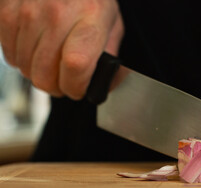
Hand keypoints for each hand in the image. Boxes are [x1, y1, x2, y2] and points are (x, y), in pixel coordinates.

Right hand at [0, 0, 123, 98]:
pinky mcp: (8, 9)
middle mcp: (58, 14)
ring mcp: (29, 10)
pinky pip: (8, 52)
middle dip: (56, 87)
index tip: (78, 89)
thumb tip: (103, 86)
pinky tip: (35, 50)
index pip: (75, 66)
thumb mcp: (113, 24)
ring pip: (24, 67)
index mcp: (90, 19)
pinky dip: (21, 59)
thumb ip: (110, 57)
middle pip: (44, 73)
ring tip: (51, 63)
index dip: (75, 86)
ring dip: (38, 73)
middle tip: (63, 82)